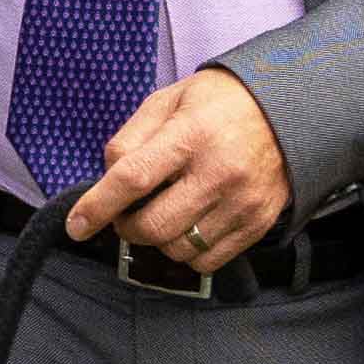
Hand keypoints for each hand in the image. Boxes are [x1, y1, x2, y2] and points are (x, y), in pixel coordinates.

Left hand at [65, 66, 292, 258]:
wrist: (287, 110)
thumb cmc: (216, 103)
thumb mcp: (166, 102)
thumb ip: (130, 139)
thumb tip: (106, 179)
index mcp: (190, 135)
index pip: (133, 179)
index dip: (97, 206)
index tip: (76, 225)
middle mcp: (219, 173)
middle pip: (154, 225)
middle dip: (126, 227)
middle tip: (125, 213)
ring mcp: (242, 202)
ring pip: (179, 249)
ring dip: (156, 241)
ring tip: (160, 215)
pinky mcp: (259, 223)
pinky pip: (209, 261)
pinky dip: (186, 252)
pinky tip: (186, 226)